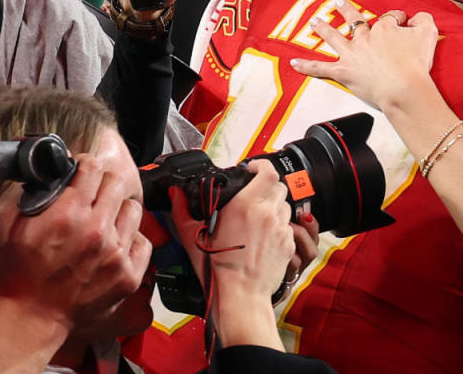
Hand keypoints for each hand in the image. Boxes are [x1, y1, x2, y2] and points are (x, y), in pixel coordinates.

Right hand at [0, 151, 150, 334]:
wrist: (34, 317)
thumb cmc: (20, 272)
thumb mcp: (8, 225)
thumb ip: (27, 191)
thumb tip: (49, 171)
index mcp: (68, 215)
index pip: (93, 167)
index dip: (86, 165)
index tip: (83, 171)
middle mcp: (97, 230)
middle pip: (117, 183)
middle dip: (103, 184)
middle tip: (93, 196)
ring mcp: (117, 253)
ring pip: (134, 208)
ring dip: (119, 211)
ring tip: (105, 222)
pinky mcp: (129, 273)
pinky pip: (144, 241)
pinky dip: (132, 240)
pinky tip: (115, 244)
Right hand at [170, 159, 295, 299]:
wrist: (240, 296)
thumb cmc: (217, 270)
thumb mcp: (192, 237)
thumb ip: (182, 210)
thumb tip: (175, 194)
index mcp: (245, 205)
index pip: (268, 172)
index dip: (262, 166)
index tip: (253, 168)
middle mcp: (266, 213)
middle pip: (278, 186)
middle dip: (267, 186)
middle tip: (254, 194)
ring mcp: (280, 228)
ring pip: (284, 205)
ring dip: (274, 206)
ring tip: (258, 217)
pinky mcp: (288, 243)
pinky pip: (287, 226)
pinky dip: (278, 226)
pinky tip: (263, 237)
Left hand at [290, 1, 438, 111]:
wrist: (404, 88)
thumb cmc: (417, 64)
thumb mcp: (428, 34)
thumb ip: (424, 20)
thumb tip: (417, 18)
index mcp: (384, 28)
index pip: (390, 18)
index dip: (399, 20)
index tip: (405, 24)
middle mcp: (364, 37)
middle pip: (355, 21)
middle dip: (347, 11)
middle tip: (339, 3)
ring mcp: (352, 54)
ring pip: (333, 36)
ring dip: (323, 28)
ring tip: (314, 21)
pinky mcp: (343, 72)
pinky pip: (320, 68)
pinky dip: (306, 67)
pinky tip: (294, 63)